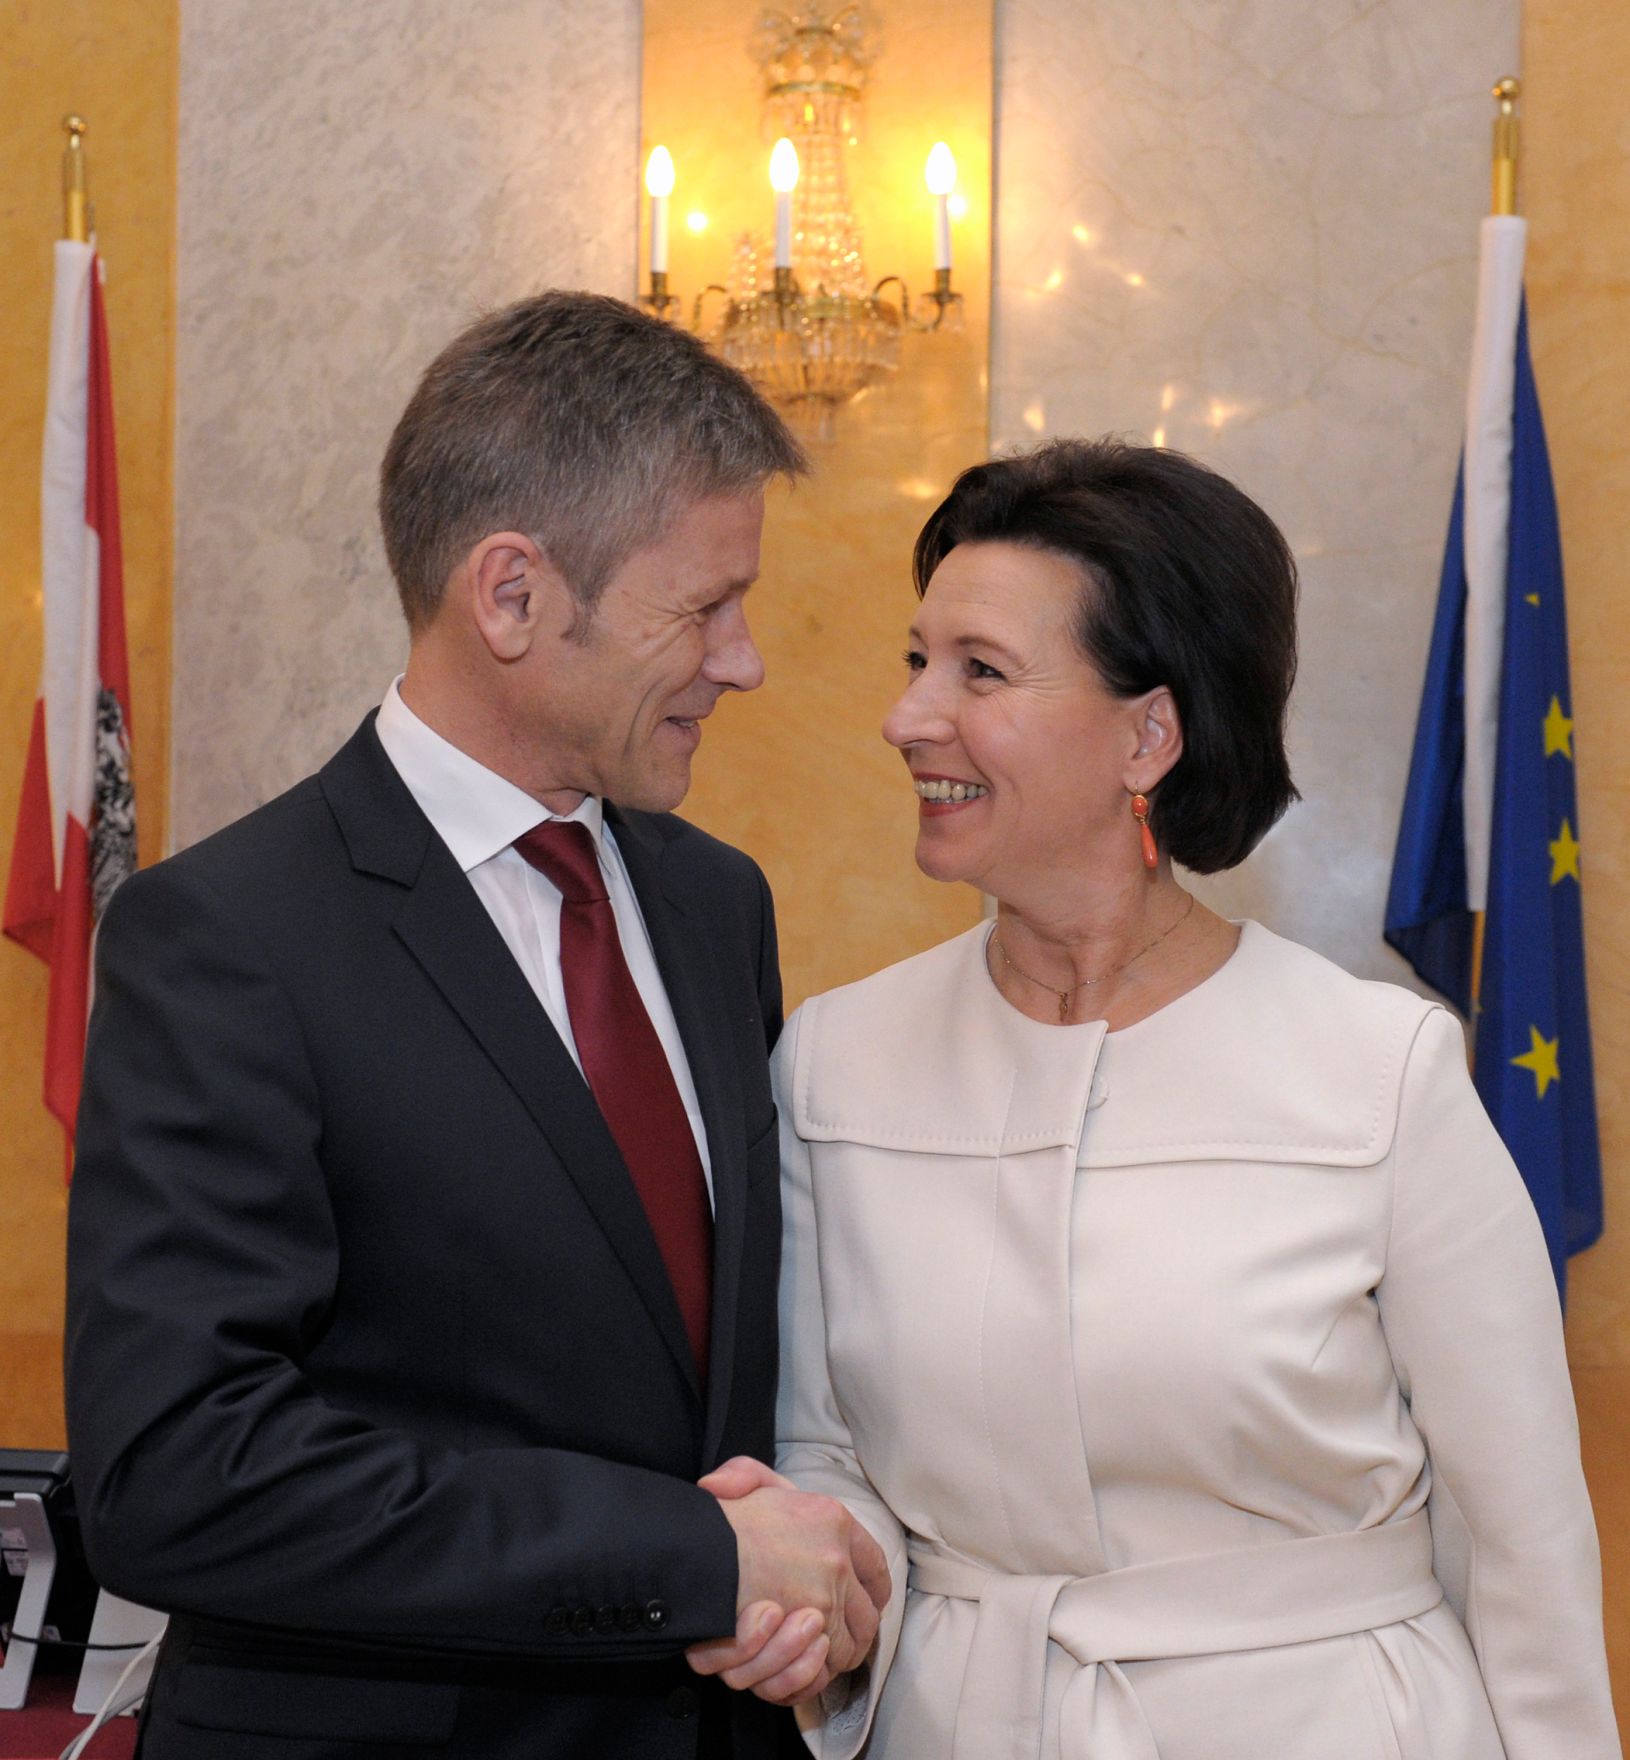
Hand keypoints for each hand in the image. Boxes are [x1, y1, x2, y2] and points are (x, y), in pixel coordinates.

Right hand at [685, 1456, 890, 1704]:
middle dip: (848, 1633)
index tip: (858, 1602)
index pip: (874, 1566)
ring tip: (794, 1648)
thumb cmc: (717, 1521)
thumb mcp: (740, 1481)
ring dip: (823, 1657)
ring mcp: (824, 1602)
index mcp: (833, 1521)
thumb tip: (731, 1488)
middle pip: (866, 1618)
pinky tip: (788, 1662)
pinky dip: (806, 1677)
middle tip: (822, 1636)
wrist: (692, 1550)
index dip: (870, 1591)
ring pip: (844, 1650)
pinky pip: (819, 1674)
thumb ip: (749, 1477)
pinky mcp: (804, 1639)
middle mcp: (837, 1562)